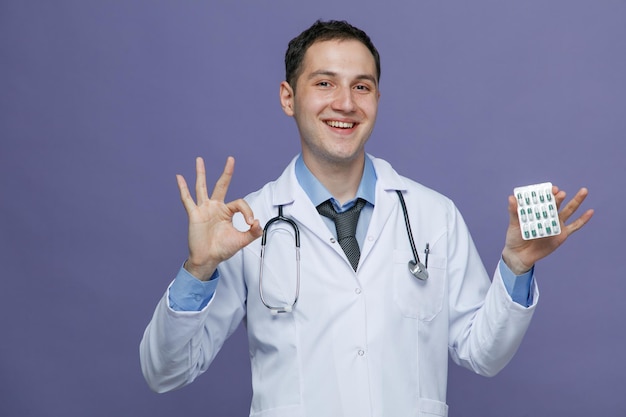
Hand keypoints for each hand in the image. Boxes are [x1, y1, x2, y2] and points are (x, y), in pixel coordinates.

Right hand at [176, 156, 261, 280]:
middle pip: (221, 185)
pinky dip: (183, 188)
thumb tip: (258, 222)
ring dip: (201, 173)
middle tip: (231, 159)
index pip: (240, 203)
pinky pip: (187, 199)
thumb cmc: (223, 249)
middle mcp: (216, 207)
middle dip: (226, 172)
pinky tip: (179, 177)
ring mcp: (204, 209)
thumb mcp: (241, 241)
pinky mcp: (194, 214)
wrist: (208, 259)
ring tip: (199, 160)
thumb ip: (253, 233)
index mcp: (227, 212)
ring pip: (202, 187)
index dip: (248, 211)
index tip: (251, 223)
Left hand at [501, 186, 593, 274]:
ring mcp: (556, 224)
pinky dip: (583, 219)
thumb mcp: (513, 224)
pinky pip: (575, 226)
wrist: (519, 255)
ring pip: (568, 211)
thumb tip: (511, 197)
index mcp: (537, 210)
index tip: (551, 189)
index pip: (544, 199)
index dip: (548, 193)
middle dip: (559, 197)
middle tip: (560, 193)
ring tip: (583, 191)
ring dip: (576, 201)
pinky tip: (590, 211)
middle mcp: (548, 215)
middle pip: (557, 203)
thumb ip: (514, 211)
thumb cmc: (514, 237)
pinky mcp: (562, 234)